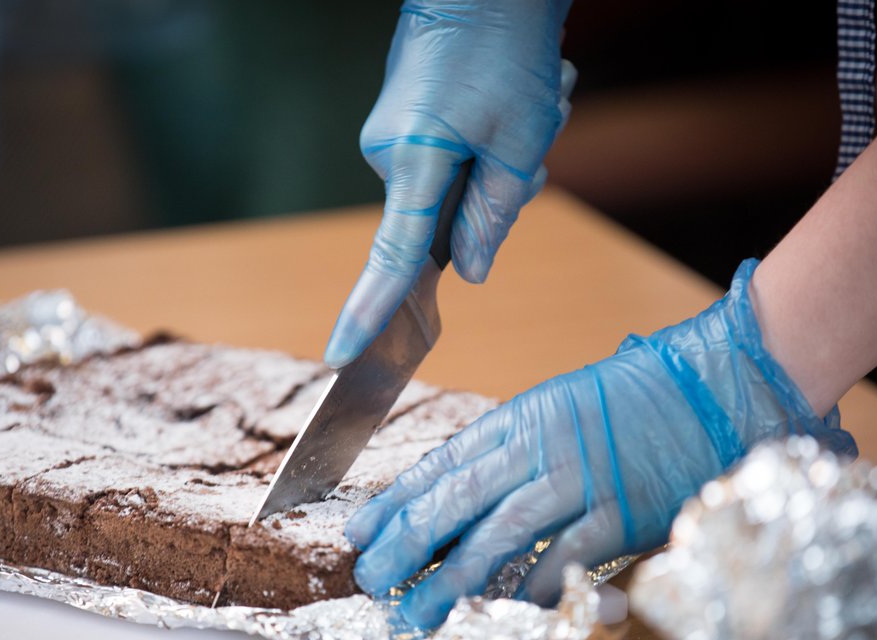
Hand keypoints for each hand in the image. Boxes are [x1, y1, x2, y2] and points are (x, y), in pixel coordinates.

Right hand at [324, 0, 576, 367]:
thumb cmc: (504, 46)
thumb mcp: (519, 140)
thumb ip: (494, 215)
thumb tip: (473, 272)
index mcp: (413, 159)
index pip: (390, 256)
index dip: (368, 312)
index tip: (340, 355)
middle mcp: (388, 152)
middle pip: (443, 220)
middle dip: (497, 194)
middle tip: (536, 138)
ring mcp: (392, 136)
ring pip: (456, 187)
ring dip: (502, 161)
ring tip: (530, 103)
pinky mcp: (405, 124)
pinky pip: (451, 160)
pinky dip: (489, 142)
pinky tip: (513, 97)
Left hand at [346, 259, 857, 628]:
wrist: (716, 384)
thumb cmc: (640, 397)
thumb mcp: (563, 406)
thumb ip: (517, 448)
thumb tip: (465, 495)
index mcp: (523, 417)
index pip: (444, 463)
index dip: (396, 500)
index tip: (360, 531)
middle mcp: (542, 447)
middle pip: (458, 500)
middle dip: (406, 544)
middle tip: (371, 581)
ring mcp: (581, 480)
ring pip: (498, 534)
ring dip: (449, 580)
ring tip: (413, 614)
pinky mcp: (621, 512)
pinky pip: (562, 556)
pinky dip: (529, 585)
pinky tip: (498, 609)